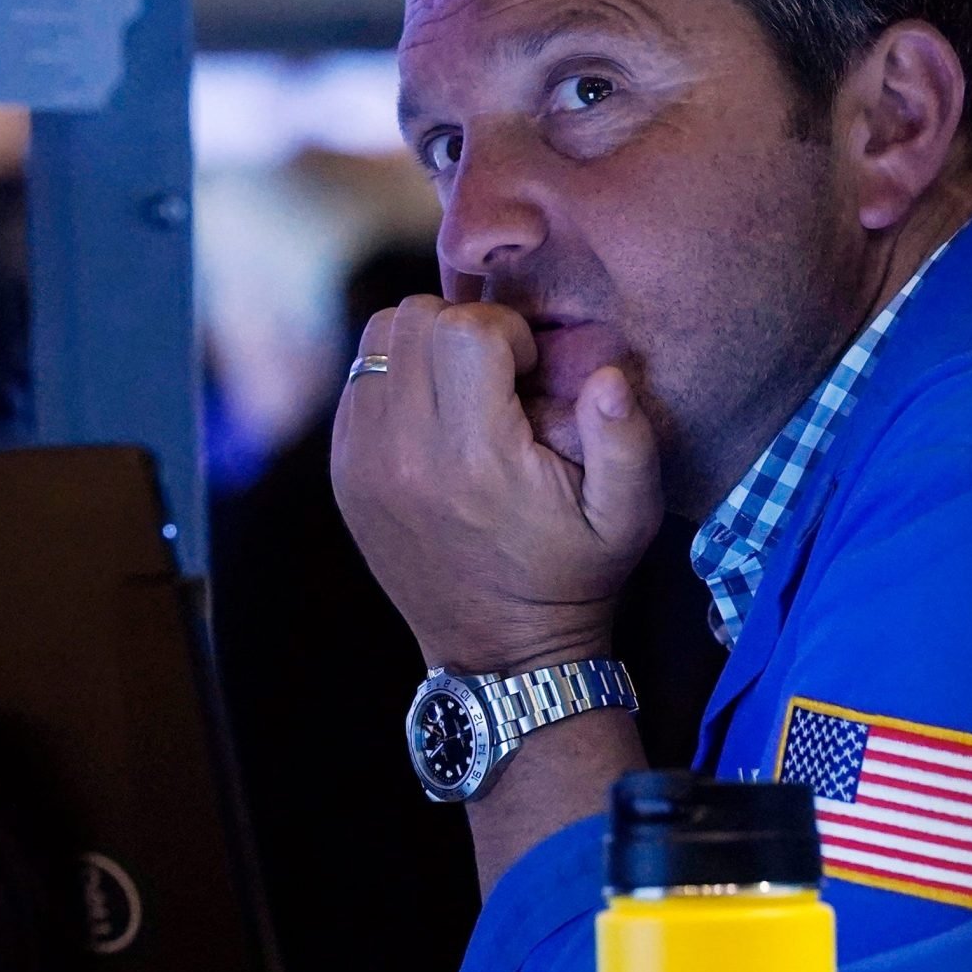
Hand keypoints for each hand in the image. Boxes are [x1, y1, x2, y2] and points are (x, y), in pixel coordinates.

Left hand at [331, 295, 662, 670]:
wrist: (501, 652)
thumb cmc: (572, 577)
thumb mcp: (627, 517)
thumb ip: (627, 440)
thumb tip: (607, 376)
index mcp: (474, 458)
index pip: (465, 329)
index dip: (508, 332)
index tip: (529, 372)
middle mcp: (404, 455)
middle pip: (414, 319)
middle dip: (464, 329)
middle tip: (497, 375)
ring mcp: (362, 464)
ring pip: (379, 339)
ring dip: (426, 348)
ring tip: (464, 389)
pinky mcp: (344, 472)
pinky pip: (360, 381)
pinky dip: (397, 379)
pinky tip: (436, 418)